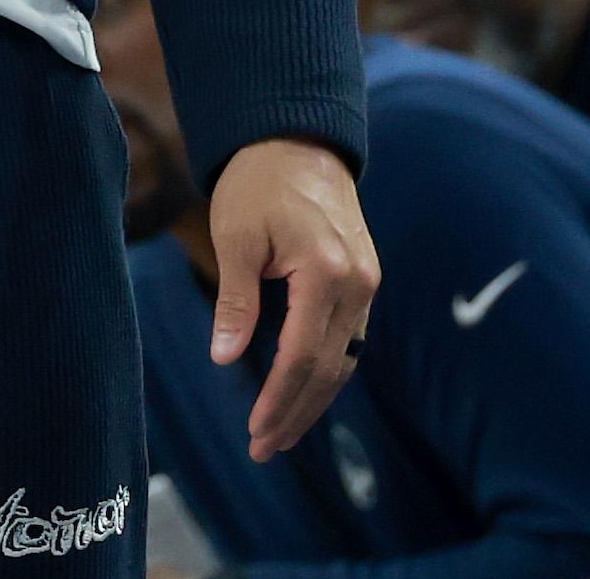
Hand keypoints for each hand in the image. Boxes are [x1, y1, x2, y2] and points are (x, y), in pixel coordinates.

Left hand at [204, 138, 375, 459]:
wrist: (299, 141)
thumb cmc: (259, 184)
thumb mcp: (236, 238)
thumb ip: (236, 302)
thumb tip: (224, 358)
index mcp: (326, 272)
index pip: (302, 356)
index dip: (278, 400)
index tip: (254, 433)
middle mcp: (357, 282)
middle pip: (330, 368)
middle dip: (296, 412)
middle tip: (264, 448)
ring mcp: (366, 281)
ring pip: (345, 358)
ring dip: (314, 399)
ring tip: (281, 433)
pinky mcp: (364, 279)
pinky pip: (349, 337)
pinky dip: (327, 370)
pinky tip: (302, 391)